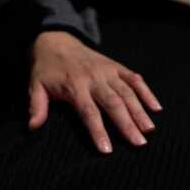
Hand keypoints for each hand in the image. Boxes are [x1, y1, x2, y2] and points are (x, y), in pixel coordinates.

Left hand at [29, 31, 161, 153]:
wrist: (56, 41)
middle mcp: (95, 78)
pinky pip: (134, 79)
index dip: (98, 131)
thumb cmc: (46, 69)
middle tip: (139, 143)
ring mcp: (108, 71)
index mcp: (75, 86)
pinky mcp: (117, 67)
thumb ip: (36, 106)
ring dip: (140, 111)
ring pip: (128, 92)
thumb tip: (33, 127)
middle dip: (127, 123)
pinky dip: (146, 92)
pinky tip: (157, 108)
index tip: (107, 149)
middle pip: (114, 103)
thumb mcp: (36, 86)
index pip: (89, 112)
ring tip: (149, 130)